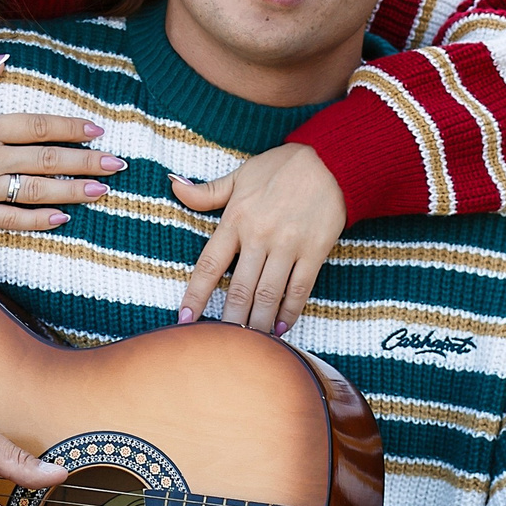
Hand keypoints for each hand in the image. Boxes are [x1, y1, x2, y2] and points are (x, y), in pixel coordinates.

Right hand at [0, 56, 121, 230]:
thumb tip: (3, 63)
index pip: (36, 126)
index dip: (69, 128)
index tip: (96, 130)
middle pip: (46, 160)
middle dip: (85, 162)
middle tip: (117, 165)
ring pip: (36, 191)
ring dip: (73, 191)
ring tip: (102, 191)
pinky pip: (10, 220)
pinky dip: (37, 221)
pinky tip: (62, 219)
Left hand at [169, 143, 346, 334]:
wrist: (330, 160)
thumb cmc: (281, 167)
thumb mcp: (240, 174)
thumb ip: (207, 191)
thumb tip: (175, 187)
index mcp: (236, 219)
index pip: (210, 265)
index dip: (196, 295)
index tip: (185, 320)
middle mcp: (259, 236)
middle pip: (239, 289)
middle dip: (229, 320)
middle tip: (221, 345)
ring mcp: (288, 245)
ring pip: (267, 295)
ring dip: (257, 323)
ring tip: (250, 344)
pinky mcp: (314, 252)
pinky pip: (298, 289)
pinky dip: (289, 312)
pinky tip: (280, 328)